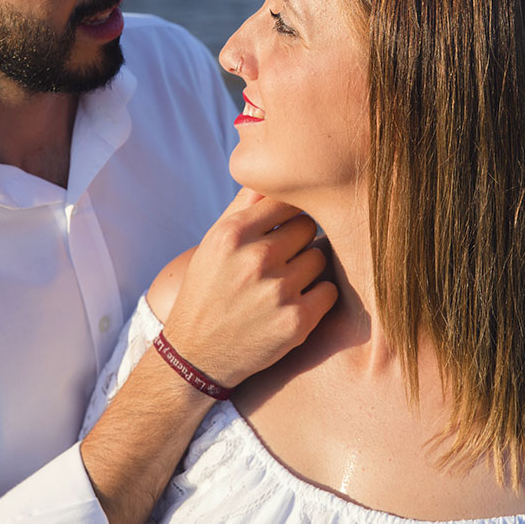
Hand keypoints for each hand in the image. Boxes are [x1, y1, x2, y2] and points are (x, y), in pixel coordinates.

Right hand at [160, 188, 336, 386]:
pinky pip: (328, 291)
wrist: (196, 355)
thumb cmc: (208, 290)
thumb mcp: (213, 244)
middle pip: (307, 227)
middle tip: (282, 261)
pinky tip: (294, 305)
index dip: (289, 213)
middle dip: (298, 242)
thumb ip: (244, 206)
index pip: (286, 200)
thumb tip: (270, 168)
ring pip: (320, 258)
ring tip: (284, 285)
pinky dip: (317, 297)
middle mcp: (255, 259)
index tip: (285, 226)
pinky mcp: (296, 322)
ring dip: (309, 270)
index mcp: (232, 234)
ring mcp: (277, 291)